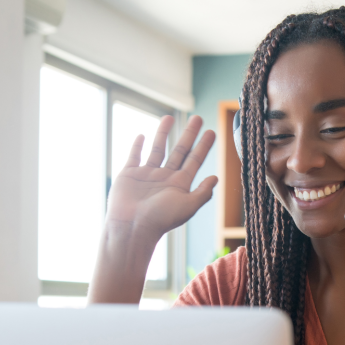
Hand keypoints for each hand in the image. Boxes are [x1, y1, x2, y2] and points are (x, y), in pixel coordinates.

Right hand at [106, 115, 216, 241]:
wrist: (132, 227)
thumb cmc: (161, 219)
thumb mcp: (188, 206)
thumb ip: (202, 192)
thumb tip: (216, 178)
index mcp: (180, 185)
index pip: (195, 160)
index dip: (203, 146)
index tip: (212, 131)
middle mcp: (165, 178)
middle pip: (180, 151)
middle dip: (189, 135)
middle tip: (197, 118)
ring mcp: (147, 175)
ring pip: (158, 149)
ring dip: (163, 133)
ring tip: (169, 117)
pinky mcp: (129, 175)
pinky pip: (134, 156)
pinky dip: (138, 146)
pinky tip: (143, 135)